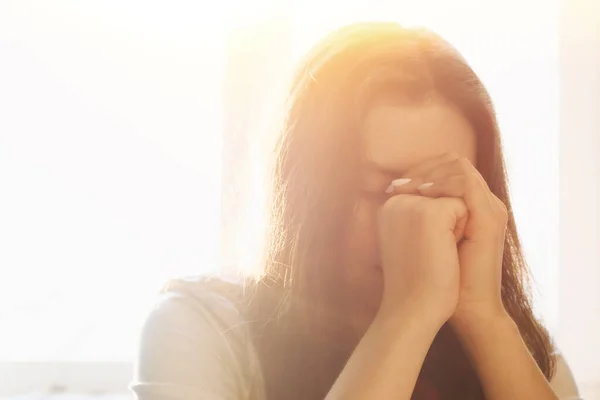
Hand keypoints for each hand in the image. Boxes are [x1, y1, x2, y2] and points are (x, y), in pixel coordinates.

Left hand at [387, 152, 508, 324]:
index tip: (392, 185)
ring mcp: (489, 208)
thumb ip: (417, 215)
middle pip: (452, 161)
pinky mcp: (489, 217)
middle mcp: (482, 203)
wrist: (467, 308)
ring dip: (430, 173)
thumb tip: (391, 195)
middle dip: (422, 168)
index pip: (445, 168)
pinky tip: (422, 194)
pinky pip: (466, 182)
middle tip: (398, 183)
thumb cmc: (439, 280)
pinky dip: (441, 183)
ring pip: (459, 166)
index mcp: (469, 207)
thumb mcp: (424, 239)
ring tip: (408, 188)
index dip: (418, 171)